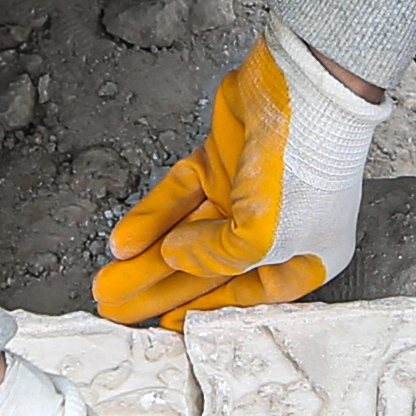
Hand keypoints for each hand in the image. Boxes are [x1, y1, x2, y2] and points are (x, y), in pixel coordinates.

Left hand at [96, 29, 387, 326]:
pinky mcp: (219, 161)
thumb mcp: (264, 237)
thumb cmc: (307, 167)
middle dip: (159, 289)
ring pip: (186, 234)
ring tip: (108, 280)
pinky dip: (150, 217)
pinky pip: (177, 197)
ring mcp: (243, 193)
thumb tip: (175, 256)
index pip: (242, 295)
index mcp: (303, 256)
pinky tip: (124, 240)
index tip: (162, 325)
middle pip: (206, 267)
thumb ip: (216, 258)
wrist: (305, 89)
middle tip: (118, 308)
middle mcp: (274, 228)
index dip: (201, 312)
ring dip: (146, 258)